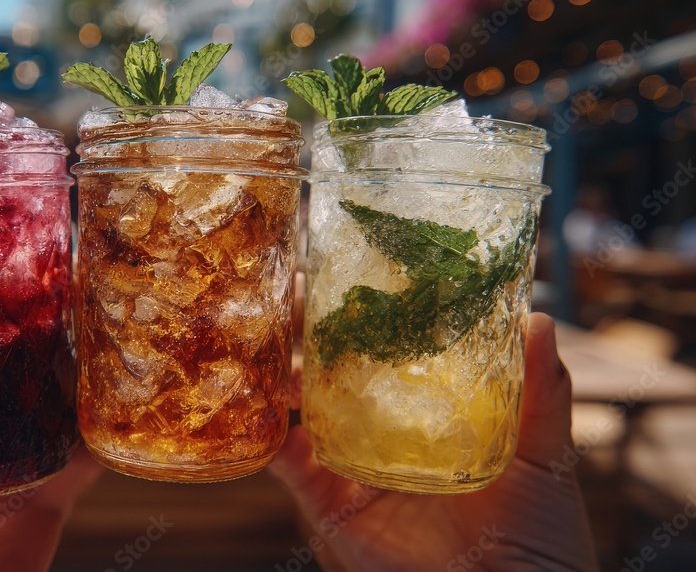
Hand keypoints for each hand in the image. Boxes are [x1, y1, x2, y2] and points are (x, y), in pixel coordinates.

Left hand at [0, 327, 101, 571]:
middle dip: (32, 326)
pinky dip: (107, 427)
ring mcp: (18, 455)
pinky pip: (88, 452)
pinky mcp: (54, 490)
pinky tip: (120, 392)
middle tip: (56, 281)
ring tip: (96, 322)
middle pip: (10, 362)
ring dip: (76, 365)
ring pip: (56, 398)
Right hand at [270, 313, 598, 571]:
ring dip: (280, 371)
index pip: (392, 355)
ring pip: (303, 410)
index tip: (352, 272)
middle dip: (309, 332)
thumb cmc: (539, 535)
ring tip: (265, 334)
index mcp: (431, 416)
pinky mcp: (329, 507)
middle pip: (336, 374)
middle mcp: (384, 436)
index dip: (370, 315)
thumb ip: (542, 393)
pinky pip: (290, 467)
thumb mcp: (545, 456)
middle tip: (291, 289)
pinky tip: (261, 406)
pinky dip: (269, 436)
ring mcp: (353, 468)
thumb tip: (537, 318)